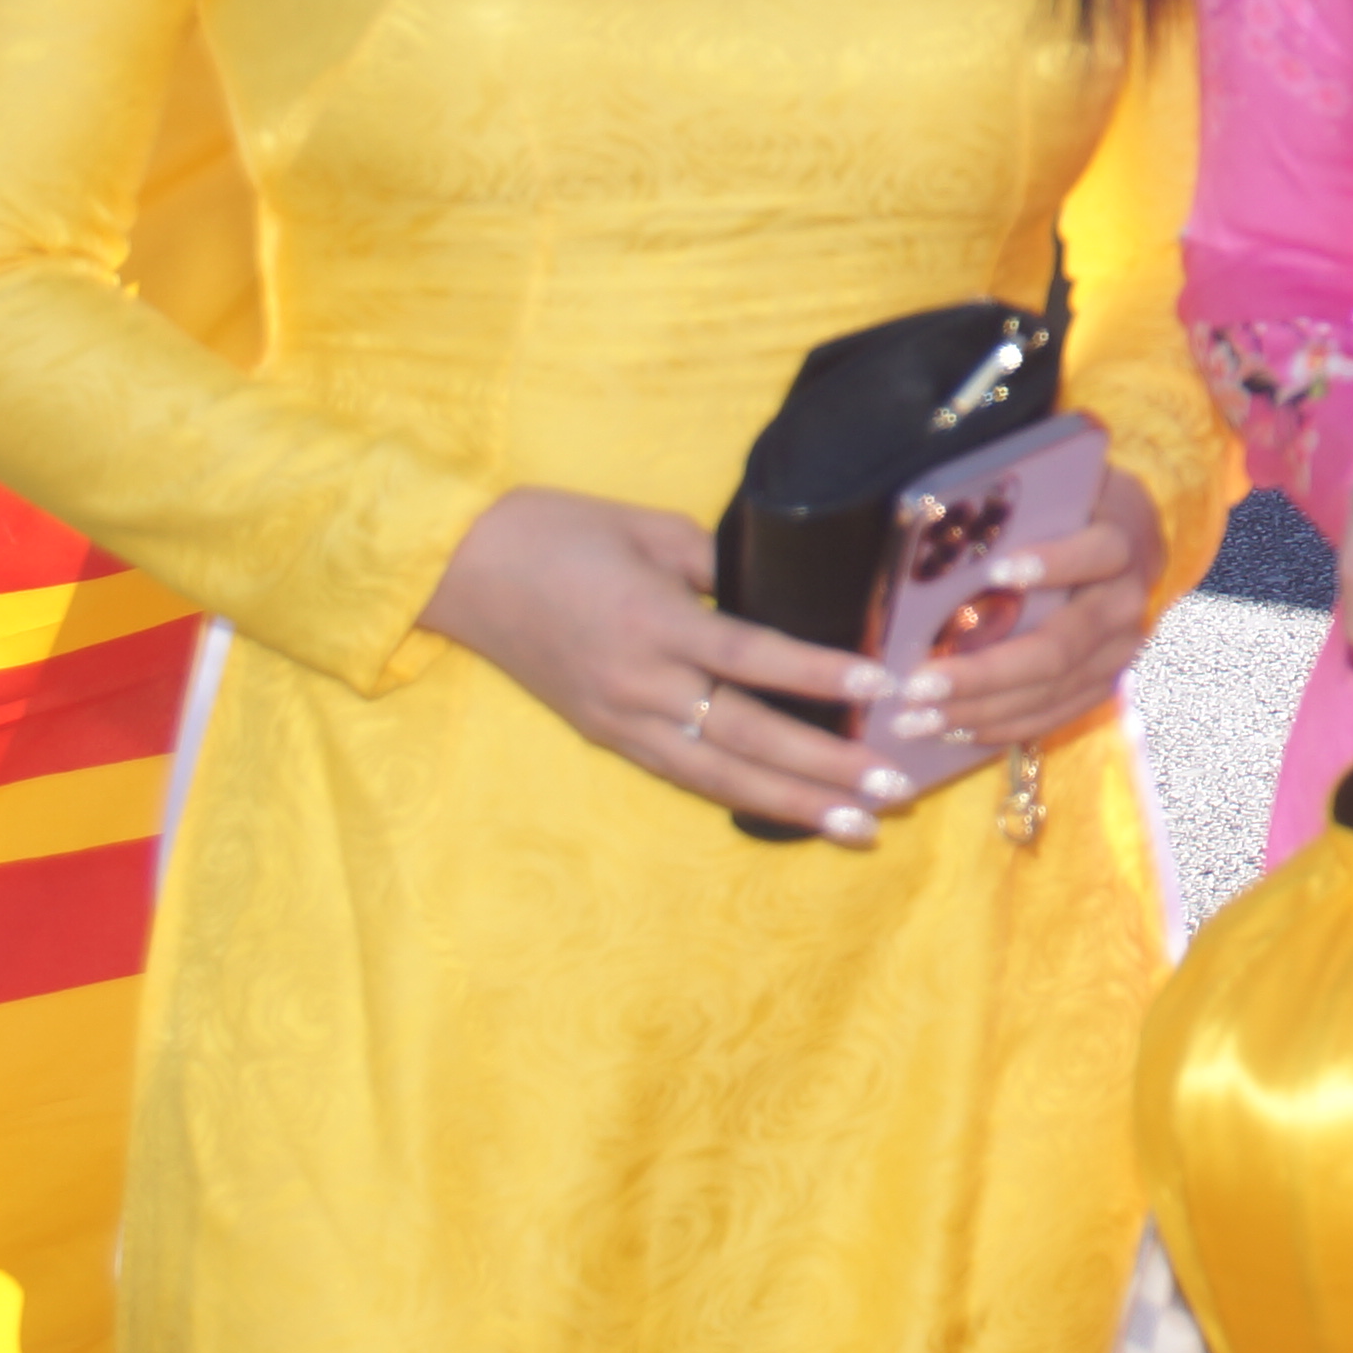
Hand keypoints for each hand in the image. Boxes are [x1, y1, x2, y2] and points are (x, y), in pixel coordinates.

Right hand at [420, 487, 905, 843]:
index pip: (750, 654)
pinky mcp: (604, 736)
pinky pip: (681, 774)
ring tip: (859, 823)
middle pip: (745, 735)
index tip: (881, 687)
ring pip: (717, 775)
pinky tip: (787, 811)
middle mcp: (639, 684)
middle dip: (824, 766)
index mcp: (652, 622)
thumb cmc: (557, 531)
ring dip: (792, 802)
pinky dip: (738, 796)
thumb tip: (780, 594)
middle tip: (894, 787)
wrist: (459, 569)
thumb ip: (718, 564)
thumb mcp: (648, 528)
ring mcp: (618, 719)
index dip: (817, 674)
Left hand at [876, 477, 1167, 765]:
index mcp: (1123, 538)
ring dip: (980, 708)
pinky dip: (1002, 725)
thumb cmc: (1070, 510)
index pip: (1098, 552)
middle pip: (1060, 645)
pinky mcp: (1107, 683)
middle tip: (918, 685)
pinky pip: (1055, 715)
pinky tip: (952, 728)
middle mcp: (1129, 600)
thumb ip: (1016, 511)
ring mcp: (1122, 650)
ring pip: (1052, 690)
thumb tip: (939, 534)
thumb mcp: (1057, 492)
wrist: (1128, 542)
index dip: (1053, 563)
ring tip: (916, 719)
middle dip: (984, 671)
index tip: (995, 573)